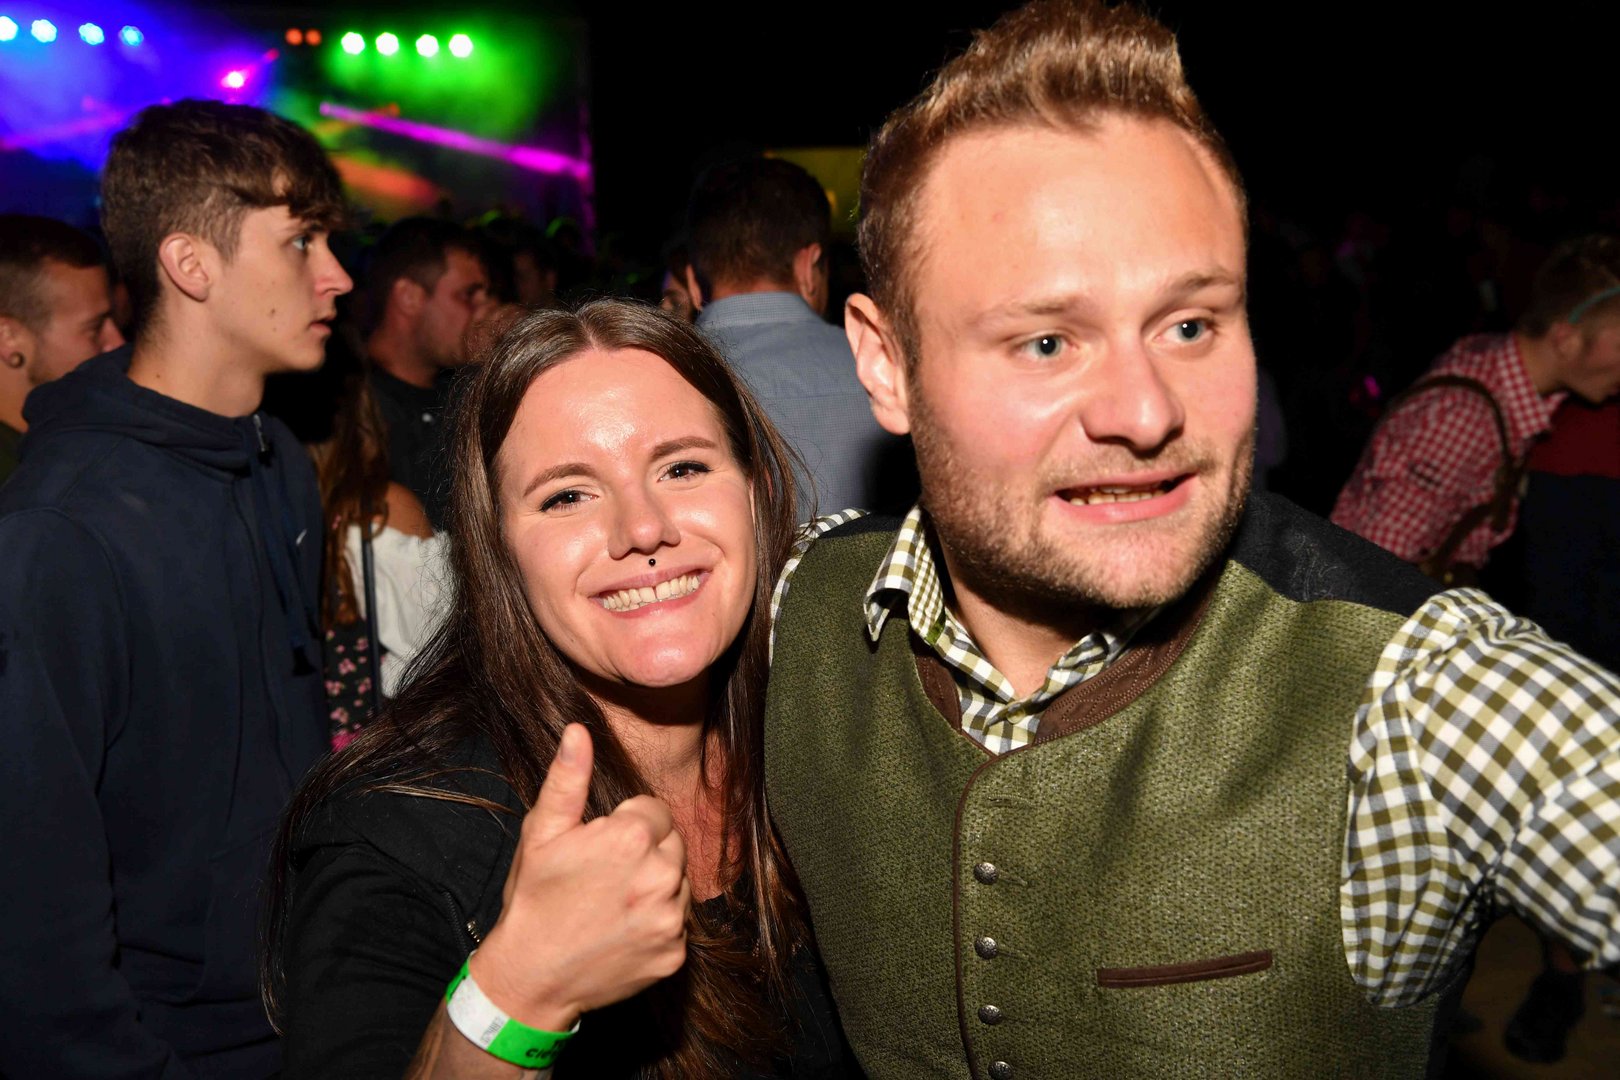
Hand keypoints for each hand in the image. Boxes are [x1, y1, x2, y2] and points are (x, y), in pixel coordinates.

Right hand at [468, 724, 689, 1032]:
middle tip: (604, 875)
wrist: (531, 977)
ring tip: (612, 902)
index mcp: (632, 838)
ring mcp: (670, 919)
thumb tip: (578, 730)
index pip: (655, 810)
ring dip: (655, 886)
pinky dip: (656, 924)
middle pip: (672, 844)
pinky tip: (622, 929)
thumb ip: (568, 778)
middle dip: (646, 852)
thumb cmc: (534, 899)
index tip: (600, 846)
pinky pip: (677, 923)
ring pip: (678, 883)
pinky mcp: (675, 954)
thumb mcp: (543, 833)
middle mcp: (661, 876)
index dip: (625, 824)